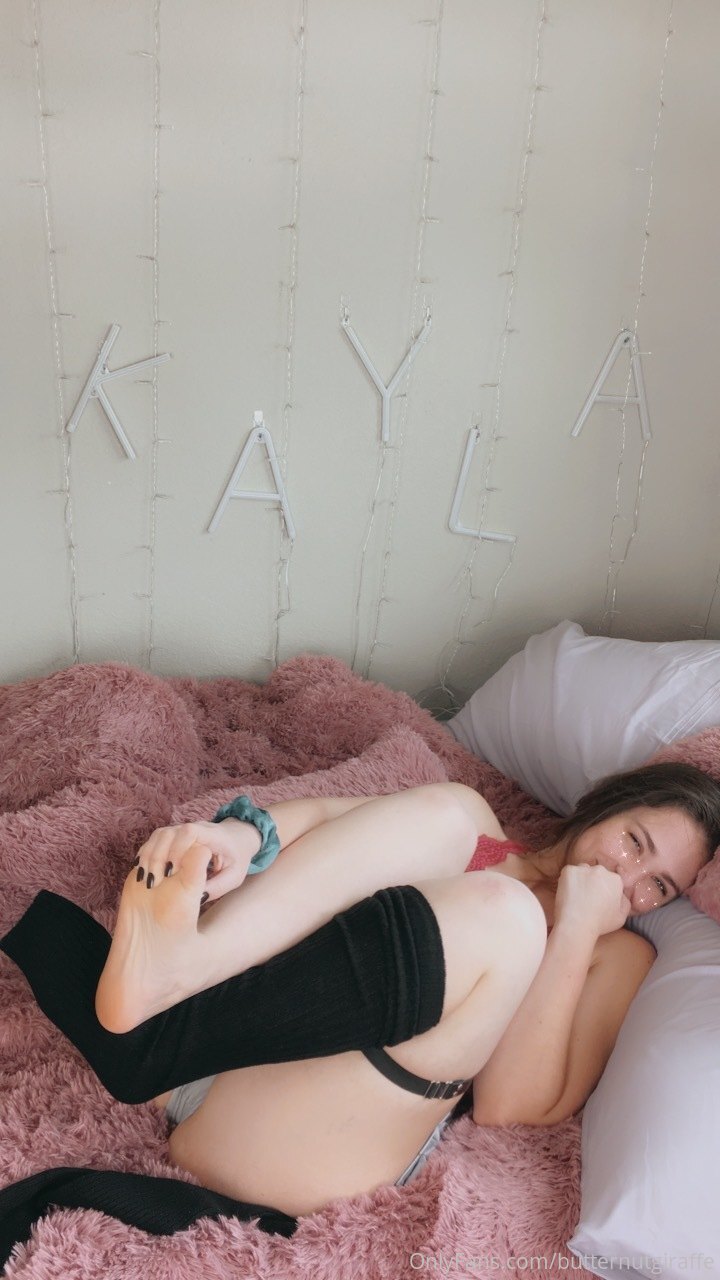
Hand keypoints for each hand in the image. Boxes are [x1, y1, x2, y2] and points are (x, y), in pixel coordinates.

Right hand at [131, 818, 262, 904]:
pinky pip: (155, 839)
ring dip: (149, 855)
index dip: (177, 849)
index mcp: (212, 836)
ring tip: (145, 879)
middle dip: (159, 856)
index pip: (190, 832)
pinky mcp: (173, 835)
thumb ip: (217, 887)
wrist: (238, 839)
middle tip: (154, 881)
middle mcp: (195, 828)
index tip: (173, 871)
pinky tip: (142, 871)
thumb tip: (196, 898)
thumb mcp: (234, 877)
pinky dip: (147, 853)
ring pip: (159, 835)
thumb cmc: (237, 859)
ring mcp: (182, 829)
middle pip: (169, 833)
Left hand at [553, 863, 630, 938]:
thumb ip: (625, 902)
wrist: (576, 924)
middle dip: (594, 882)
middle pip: (597, 873)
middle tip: (588, 897)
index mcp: (615, 880)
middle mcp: (601, 870)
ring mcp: (583, 869)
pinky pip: (569, 872)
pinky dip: (567, 880)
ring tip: (577, 895)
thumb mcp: (622, 916)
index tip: (599, 898)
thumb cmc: (600, 923)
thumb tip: (621, 894)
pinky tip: (568, 893)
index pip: (611, 880)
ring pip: (583, 871)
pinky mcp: (568, 870)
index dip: (605, 889)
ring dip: (581, 879)